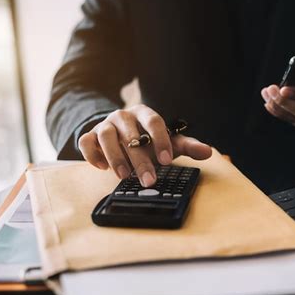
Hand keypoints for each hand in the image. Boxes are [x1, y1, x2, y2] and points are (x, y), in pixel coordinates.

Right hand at [78, 104, 211, 185]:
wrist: (122, 135)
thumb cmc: (148, 139)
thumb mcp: (168, 142)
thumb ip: (187, 146)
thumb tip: (208, 152)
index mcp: (144, 114)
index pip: (154, 122)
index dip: (160, 140)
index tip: (166, 161)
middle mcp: (124, 117)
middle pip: (131, 134)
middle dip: (140, 159)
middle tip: (149, 180)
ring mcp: (105, 125)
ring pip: (106, 136)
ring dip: (115, 157)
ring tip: (124, 176)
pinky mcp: (91, 135)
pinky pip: (86, 142)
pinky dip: (92, 154)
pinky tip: (101, 168)